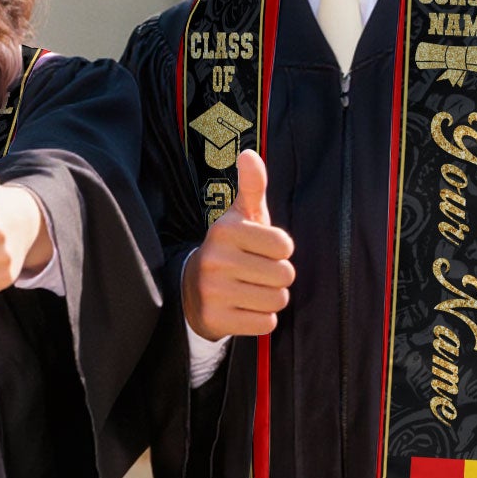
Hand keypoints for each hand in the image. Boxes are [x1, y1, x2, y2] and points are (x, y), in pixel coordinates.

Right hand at [181, 149, 294, 337]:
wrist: (191, 289)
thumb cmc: (230, 249)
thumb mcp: (240, 216)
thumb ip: (252, 186)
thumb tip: (249, 154)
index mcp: (225, 230)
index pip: (285, 246)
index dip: (280, 251)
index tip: (261, 250)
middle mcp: (215, 259)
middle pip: (285, 275)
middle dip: (277, 277)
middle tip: (256, 273)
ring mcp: (213, 291)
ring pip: (277, 300)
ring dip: (271, 298)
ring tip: (250, 290)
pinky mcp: (215, 319)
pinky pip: (265, 323)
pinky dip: (260, 319)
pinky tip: (243, 308)